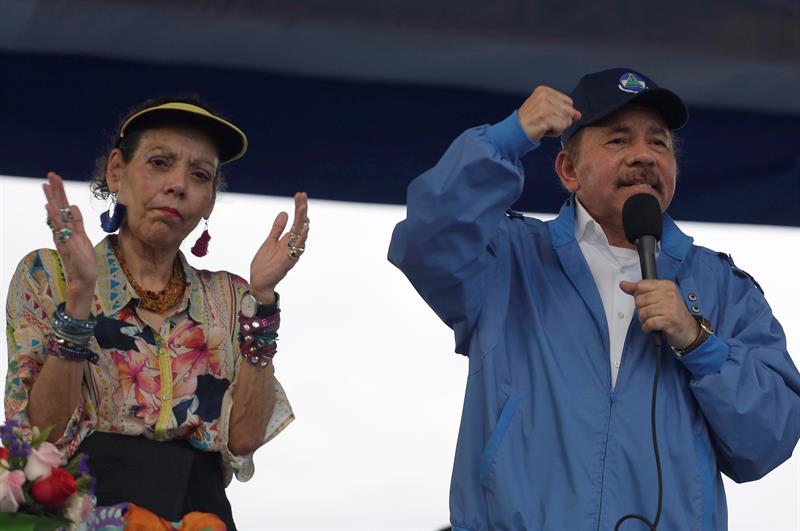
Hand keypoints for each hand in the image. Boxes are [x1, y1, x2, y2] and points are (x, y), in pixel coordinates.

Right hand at [43, 172, 96, 317]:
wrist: (83, 280)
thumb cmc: (83, 260)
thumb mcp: (83, 238)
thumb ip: (78, 222)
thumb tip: (72, 206)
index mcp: (68, 229)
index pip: (63, 207)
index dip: (60, 193)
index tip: (55, 178)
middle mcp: (64, 231)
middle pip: (58, 208)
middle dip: (55, 191)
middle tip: (50, 174)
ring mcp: (64, 238)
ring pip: (56, 215)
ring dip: (52, 200)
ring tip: (46, 185)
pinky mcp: (67, 245)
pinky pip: (59, 229)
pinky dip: (54, 217)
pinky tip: (49, 206)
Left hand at [249, 192, 308, 301]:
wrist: (259, 282)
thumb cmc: (265, 264)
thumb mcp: (269, 241)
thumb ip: (277, 228)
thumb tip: (284, 212)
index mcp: (288, 240)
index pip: (296, 220)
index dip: (297, 207)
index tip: (300, 194)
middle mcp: (292, 245)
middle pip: (299, 224)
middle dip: (301, 209)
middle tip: (303, 195)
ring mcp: (291, 253)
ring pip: (300, 234)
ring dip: (302, 220)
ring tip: (303, 207)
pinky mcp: (288, 261)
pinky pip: (297, 249)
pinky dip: (302, 239)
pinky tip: (304, 229)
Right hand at [517, 86, 581, 141]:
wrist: (516, 131)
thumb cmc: (530, 121)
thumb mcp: (547, 111)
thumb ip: (563, 110)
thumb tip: (578, 115)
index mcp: (544, 90)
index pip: (568, 102)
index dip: (561, 112)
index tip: (547, 115)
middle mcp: (545, 96)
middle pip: (570, 110)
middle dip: (561, 120)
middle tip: (546, 122)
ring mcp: (544, 107)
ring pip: (567, 120)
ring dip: (558, 127)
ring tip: (545, 126)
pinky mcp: (545, 118)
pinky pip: (562, 127)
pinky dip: (555, 132)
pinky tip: (544, 130)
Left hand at [620, 279, 699, 348]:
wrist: (688, 330)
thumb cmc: (672, 314)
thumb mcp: (657, 298)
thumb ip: (639, 290)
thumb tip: (624, 284)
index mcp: (667, 285)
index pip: (641, 285)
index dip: (638, 296)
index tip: (646, 302)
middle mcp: (670, 294)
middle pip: (640, 300)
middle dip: (641, 310)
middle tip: (651, 314)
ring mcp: (671, 307)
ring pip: (642, 312)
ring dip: (644, 320)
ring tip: (654, 320)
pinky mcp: (670, 320)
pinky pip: (648, 323)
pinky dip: (647, 328)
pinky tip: (654, 327)